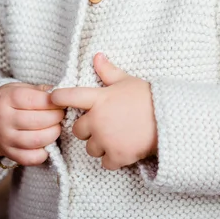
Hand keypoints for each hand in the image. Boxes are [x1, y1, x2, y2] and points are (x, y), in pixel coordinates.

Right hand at [0, 83, 64, 165]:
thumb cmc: (9, 102)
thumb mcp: (19, 88)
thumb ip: (39, 90)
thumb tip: (59, 93)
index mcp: (6, 99)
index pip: (34, 100)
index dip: (53, 101)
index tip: (61, 101)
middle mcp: (3, 120)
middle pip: (38, 120)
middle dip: (56, 117)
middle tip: (61, 114)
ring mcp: (5, 139)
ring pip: (36, 140)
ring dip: (53, 133)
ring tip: (56, 126)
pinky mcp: (9, 154)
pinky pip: (31, 158)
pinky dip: (44, 153)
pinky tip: (47, 143)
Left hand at [50, 53, 157, 170]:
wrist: (168, 119)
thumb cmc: (147, 97)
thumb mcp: (127, 80)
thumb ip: (108, 71)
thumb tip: (97, 56)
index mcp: (99, 99)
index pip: (70, 96)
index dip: (58, 97)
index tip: (52, 98)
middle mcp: (98, 120)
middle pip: (77, 129)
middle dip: (87, 128)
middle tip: (103, 124)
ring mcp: (106, 139)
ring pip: (90, 148)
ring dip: (99, 144)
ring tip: (116, 136)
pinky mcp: (116, 156)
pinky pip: (104, 162)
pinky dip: (112, 158)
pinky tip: (122, 148)